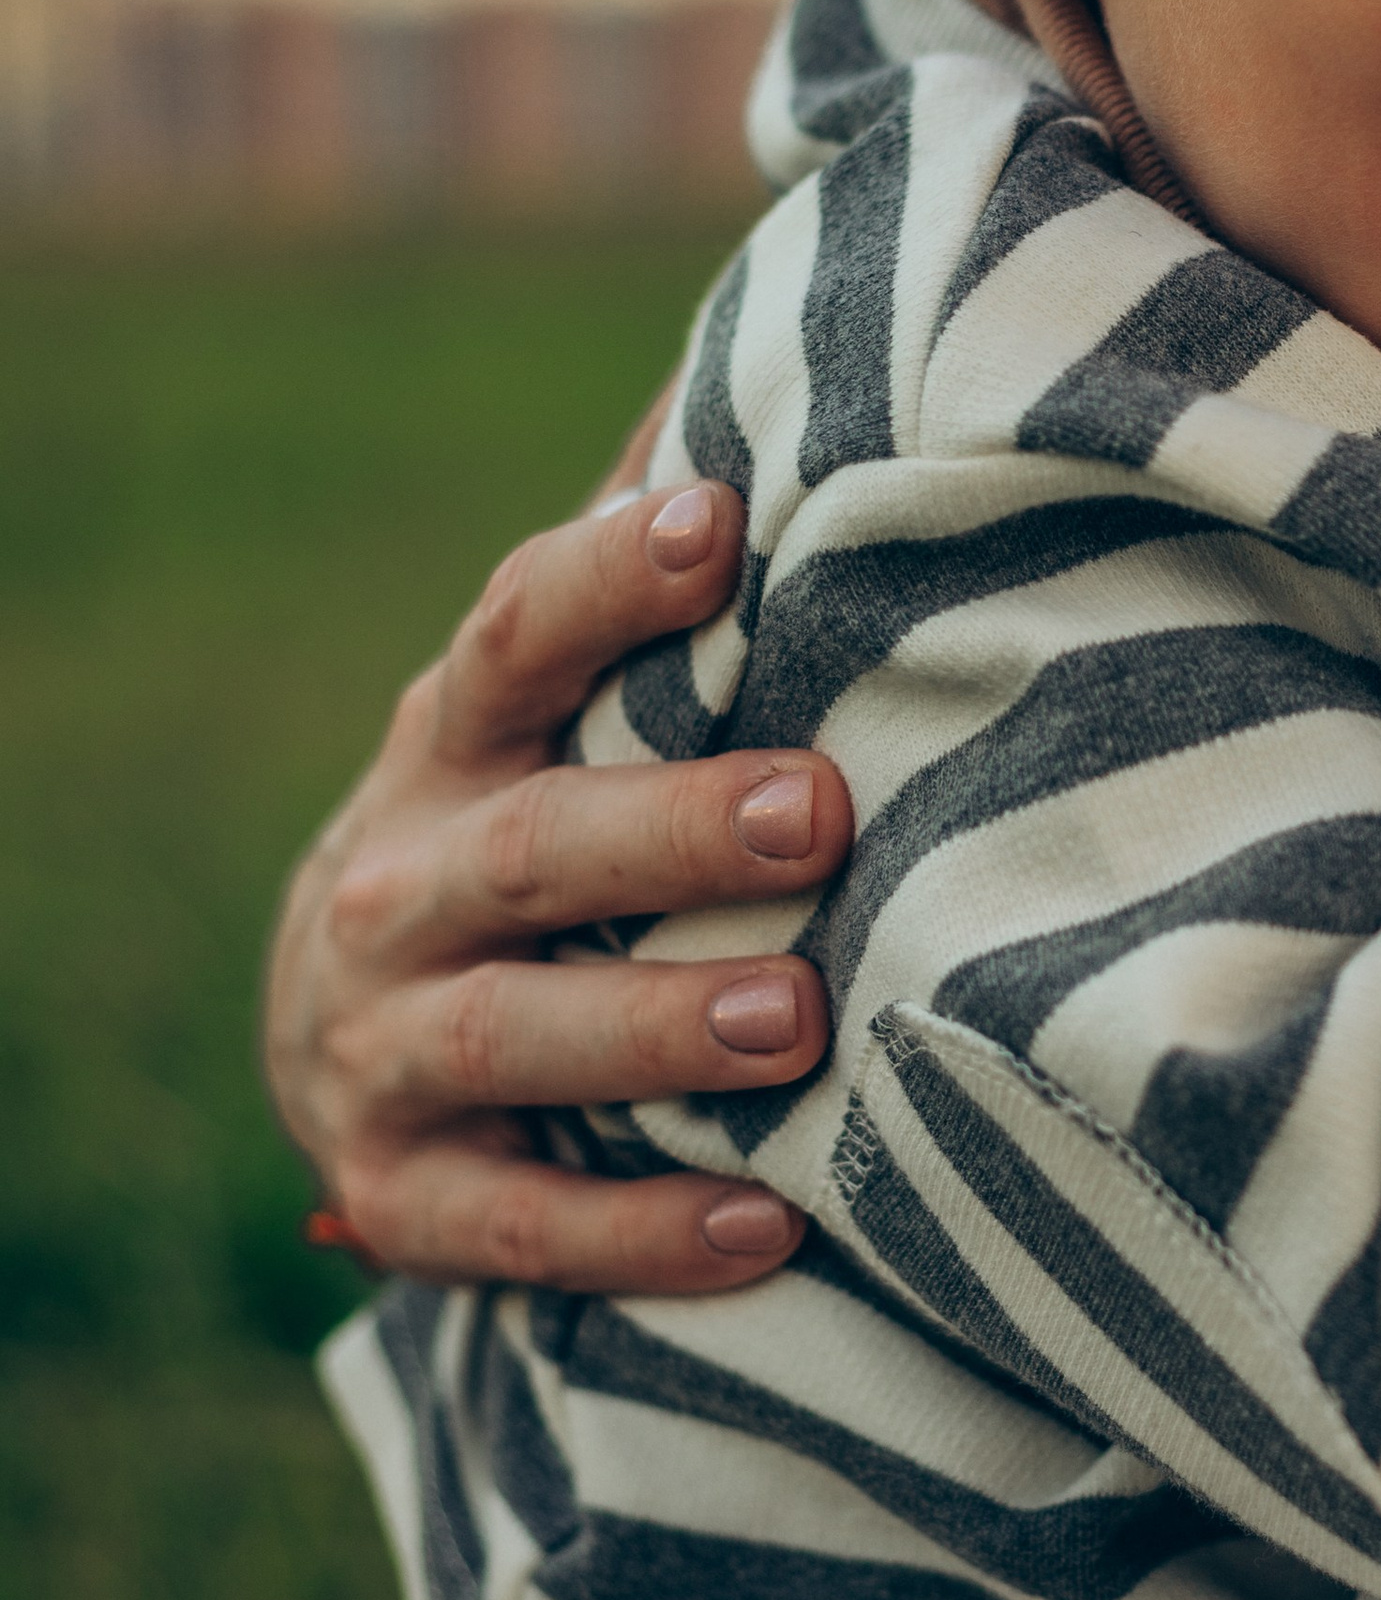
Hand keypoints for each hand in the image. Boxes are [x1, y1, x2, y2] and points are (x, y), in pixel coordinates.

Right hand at [262, 480, 852, 1292]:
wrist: (341, 1030)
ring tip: (792, 1017)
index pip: (512, 638)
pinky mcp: (403, 1200)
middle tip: (819, 811)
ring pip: (514, 1038)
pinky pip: (518, 1230)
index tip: (717, 522)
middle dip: (672, 830)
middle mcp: (404, 886)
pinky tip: (763, 1227)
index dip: (605, 579)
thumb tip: (777, 364)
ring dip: (653, 1029)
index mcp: (455, 743)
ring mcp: (384, 1051)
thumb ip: (643, 566)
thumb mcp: (548, 704)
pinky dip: (638, 1234)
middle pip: (533, 848)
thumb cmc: (518, 817)